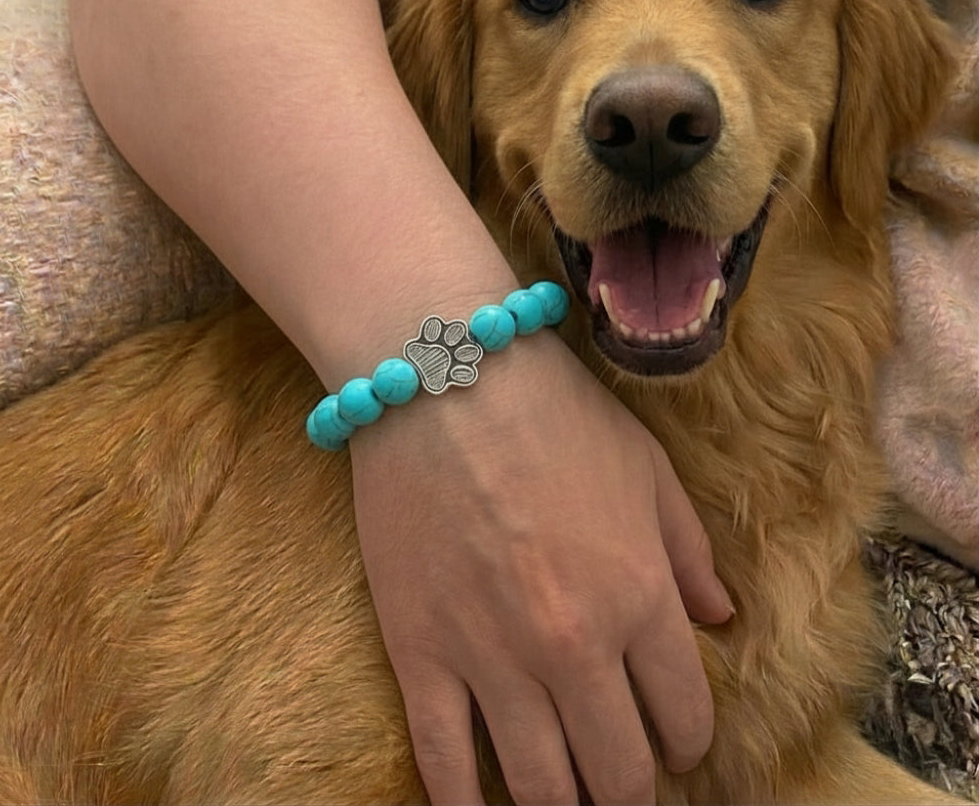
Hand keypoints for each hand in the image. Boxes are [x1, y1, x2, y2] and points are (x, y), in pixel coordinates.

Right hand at [351, 332, 732, 804]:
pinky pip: (445, 763)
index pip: (684, 715)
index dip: (688, 744)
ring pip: (540, 786)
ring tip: (570, 801)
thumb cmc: (553, 413)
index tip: (677, 747)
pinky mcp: (420, 653)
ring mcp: (492, 657)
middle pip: (618, 771)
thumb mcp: (645, 468)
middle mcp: (575, 645)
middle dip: (631, 792)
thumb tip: (722, 619)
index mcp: (639, 597)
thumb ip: (688, 551)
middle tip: (625, 788)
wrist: (444, 379)